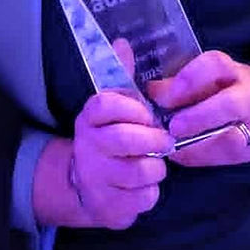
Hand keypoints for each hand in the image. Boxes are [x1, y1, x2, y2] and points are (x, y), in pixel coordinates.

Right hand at [68, 37, 172, 228]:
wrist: (86, 184)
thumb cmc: (109, 135)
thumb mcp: (113, 104)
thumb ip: (120, 74)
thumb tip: (123, 41)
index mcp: (88, 118)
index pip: (106, 104)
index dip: (133, 108)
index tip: (147, 114)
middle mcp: (87, 147)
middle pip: (124, 140)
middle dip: (153, 140)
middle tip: (164, 141)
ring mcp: (95, 179)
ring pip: (138, 172)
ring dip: (156, 169)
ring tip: (154, 164)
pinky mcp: (107, 207)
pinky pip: (142, 199)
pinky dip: (151, 193)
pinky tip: (143, 186)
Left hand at [146, 51, 249, 166]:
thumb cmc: (236, 86)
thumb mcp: (215, 76)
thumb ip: (184, 82)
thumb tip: (152, 92)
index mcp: (235, 71)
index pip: (215, 65)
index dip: (189, 78)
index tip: (161, 94)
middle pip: (229, 105)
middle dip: (197, 117)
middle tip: (171, 126)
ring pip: (232, 139)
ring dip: (197, 145)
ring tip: (171, 146)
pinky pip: (231, 158)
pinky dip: (202, 158)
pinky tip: (181, 156)